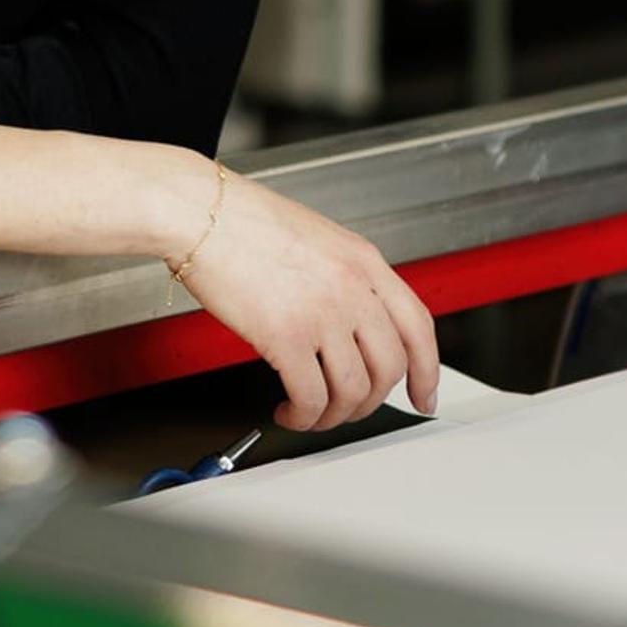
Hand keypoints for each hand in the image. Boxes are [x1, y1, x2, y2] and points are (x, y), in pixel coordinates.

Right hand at [169, 170, 442, 431]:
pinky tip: (286, 409)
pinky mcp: (285, 336)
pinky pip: (310, 397)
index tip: (424, 395)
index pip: (418, 326)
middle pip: (390, 367)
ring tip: (309, 413)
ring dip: (334, 415)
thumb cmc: (242, 221)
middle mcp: (352, 287)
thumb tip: (354, 323)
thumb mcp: (317, 239)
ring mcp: (322, 313)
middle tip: (349, 410)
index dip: (428, 371)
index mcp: (364, 261)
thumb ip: (346, 278)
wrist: (199, 211)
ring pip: (353, 390)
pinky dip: (302, 415)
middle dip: (371, 401)